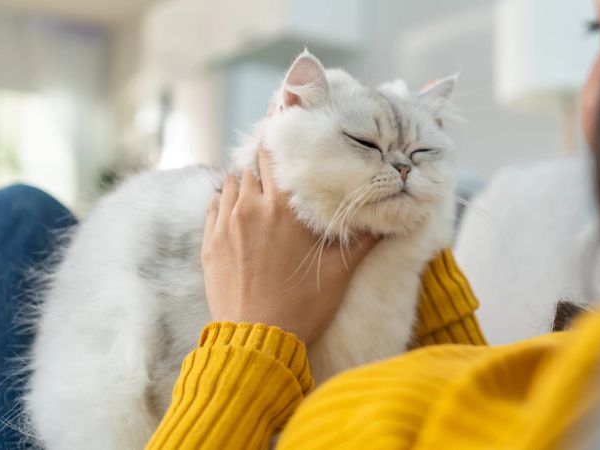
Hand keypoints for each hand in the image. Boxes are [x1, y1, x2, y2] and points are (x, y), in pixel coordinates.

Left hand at [201, 147, 379, 344]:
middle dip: (265, 164)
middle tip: (279, 168)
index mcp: (284, 209)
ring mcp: (225, 225)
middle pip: (252, 166)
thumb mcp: (339, 272)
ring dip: (245, 182)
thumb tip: (390, 218)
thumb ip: (363, 239)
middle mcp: (251, 208)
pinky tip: (239, 211)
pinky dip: (225, 202)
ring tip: (261, 191)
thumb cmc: (302, 307)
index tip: (288, 133)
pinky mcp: (209, 244)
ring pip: (231, 184)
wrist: (258, 341)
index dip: (280, 139)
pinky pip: (214, 207)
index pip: (275, 155)